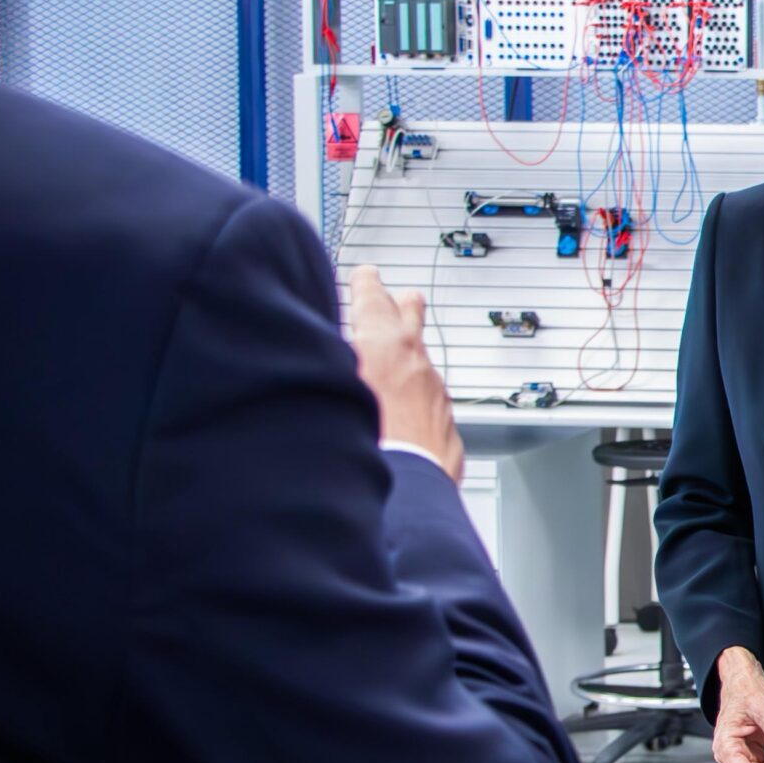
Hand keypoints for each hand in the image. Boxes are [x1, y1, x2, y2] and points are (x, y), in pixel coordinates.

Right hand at [347, 266, 462, 478]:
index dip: (366, 283)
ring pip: (421, 360)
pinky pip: (429, 399)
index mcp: (383, 343)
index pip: (372, 297)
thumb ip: (327, 366)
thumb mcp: (329, 388)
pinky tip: (402, 410)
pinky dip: (415, 396)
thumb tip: (318, 355)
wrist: (406, 487)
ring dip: (407, 355)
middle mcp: (415, 362)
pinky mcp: (446, 422)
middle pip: (411, 314)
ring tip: (393, 358)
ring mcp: (435, 392)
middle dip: (399, 304)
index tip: (366, 275)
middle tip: (393, 298)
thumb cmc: (366, 441)